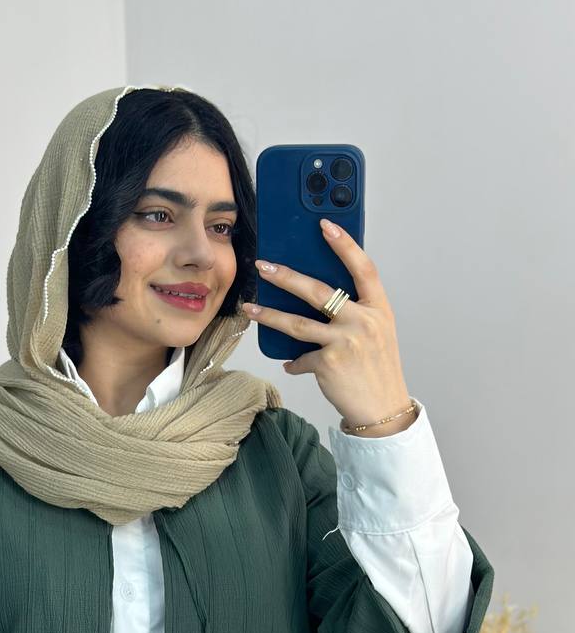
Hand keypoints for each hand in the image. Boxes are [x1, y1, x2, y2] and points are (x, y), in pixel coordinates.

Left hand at [242, 219, 411, 428]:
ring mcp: (345, 341)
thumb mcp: (377, 332)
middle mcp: (363, 321)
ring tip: (250, 307)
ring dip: (269, 315)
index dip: (345, 245)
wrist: (382, 407)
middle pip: (318, 290)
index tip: (325, 225)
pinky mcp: (328, 363)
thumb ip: (356, 311)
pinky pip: (300, 358)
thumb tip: (318, 295)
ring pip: (297, 323)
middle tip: (264, 266)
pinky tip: (291, 364)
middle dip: (286, 276)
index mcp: (378, 308)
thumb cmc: (377, 367)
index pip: (363, 268)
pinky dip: (294, 363)